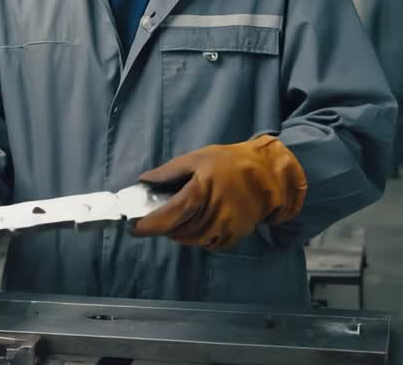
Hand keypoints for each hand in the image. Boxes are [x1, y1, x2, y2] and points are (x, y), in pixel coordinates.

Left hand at [130, 135, 306, 250]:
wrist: (267, 174)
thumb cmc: (229, 163)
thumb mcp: (197, 158)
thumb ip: (169, 172)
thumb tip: (143, 180)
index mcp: (201, 191)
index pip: (169, 216)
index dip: (149, 225)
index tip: (134, 227)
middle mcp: (213, 213)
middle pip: (178, 231)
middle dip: (163, 227)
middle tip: (156, 219)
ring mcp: (226, 227)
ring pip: (192, 240)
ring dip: (180, 234)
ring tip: (177, 220)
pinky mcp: (235, 235)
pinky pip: (209, 244)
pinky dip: (198, 238)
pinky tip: (198, 224)